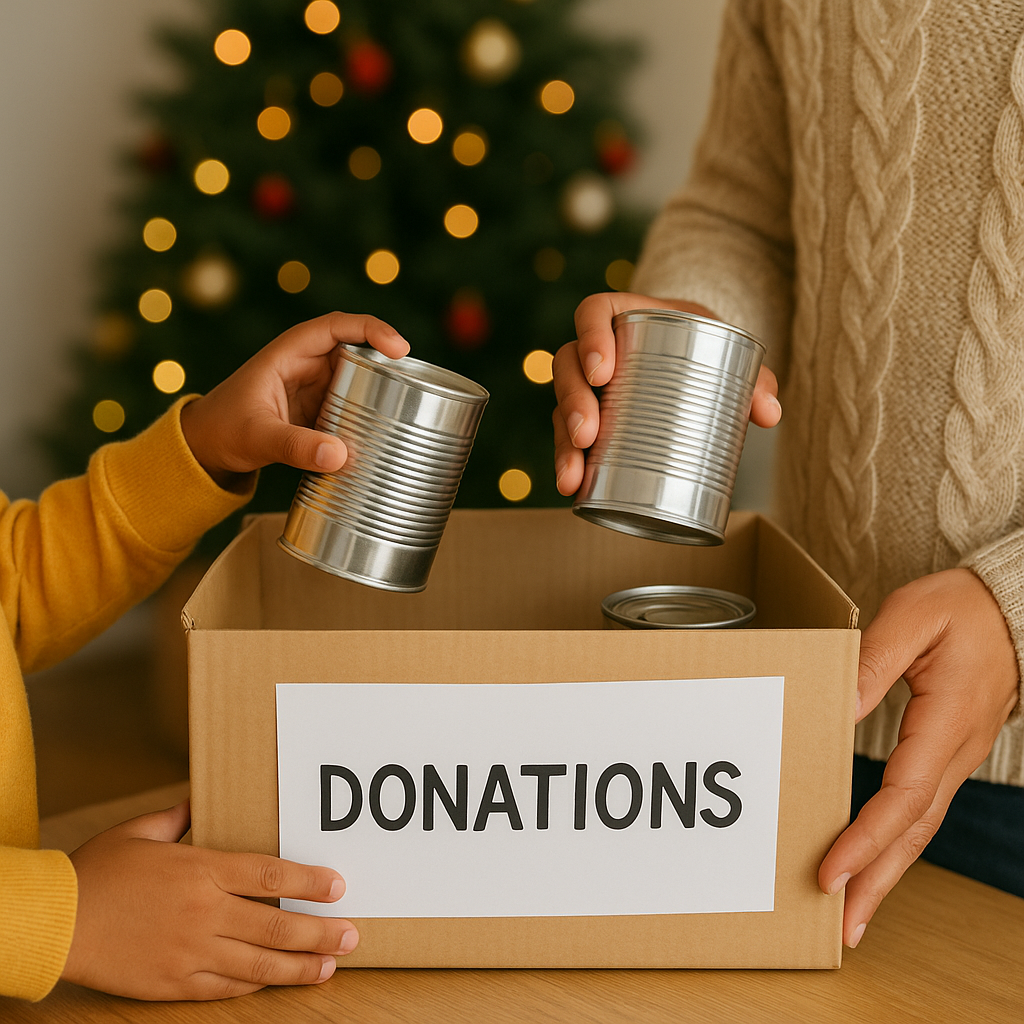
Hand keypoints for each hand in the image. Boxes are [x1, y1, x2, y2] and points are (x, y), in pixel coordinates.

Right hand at [63, 800, 357, 999]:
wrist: (55, 922)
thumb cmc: (98, 871)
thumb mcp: (140, 831)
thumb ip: (178, 816)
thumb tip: (198, 798)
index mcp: (202, 870)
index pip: (271, 875)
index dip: (310, 881)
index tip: (339, 886)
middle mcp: (204, 912)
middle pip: (276, 925)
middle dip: (320, 932)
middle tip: (353, 936)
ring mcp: (191, 951)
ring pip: (258, 964)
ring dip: (300, 966)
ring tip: (330, 966)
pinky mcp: (174, 982)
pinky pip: (225, 987)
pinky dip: (255, 985)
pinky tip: (277, 981)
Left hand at [180, 311, 408, 487]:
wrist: (206, 449)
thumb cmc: (223, 431)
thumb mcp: (258, 438)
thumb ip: (295, 447)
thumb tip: (339, 456)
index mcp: (289, 353)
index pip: (337, 327)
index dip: (371, 330)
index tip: (400, 348)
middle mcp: (307, 364)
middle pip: (357, 351)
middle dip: (388, 362)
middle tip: (417, 384)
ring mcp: (316, 388)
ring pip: (360, 378)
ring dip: (383, 390)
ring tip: (412, 407)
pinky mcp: (320, 411)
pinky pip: (353, 404)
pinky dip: (372, 414)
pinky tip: (389, 430)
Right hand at [551, 292, 780, 495]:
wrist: (698, 360)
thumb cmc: (708, 346)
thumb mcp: (729, 350)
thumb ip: (753, 378)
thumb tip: (770, 414)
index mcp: (624, 316)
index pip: (593, 313)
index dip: (590, 338)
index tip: (603, 372)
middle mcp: (596, 350)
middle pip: (567, 367)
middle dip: (574, 403)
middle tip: (589, 433)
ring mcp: (589, 386)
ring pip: (562, 407)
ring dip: (563, 443)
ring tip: (574, 475)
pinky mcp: (589, 419)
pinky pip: (568, 437)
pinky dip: (570, 462)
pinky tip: (572, 488)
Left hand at [818, 568, 1019, 946]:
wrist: (1008, 608)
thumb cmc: (960, 609)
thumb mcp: (912, 618)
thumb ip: (872, 660)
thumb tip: (836, 706)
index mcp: (947, 723)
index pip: (904, 796)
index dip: (867, 838)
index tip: (831, 871)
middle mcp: (954, 752)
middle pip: (914, 830)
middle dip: (877, 880)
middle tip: (841, 925)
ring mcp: (954, 757)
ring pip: (919, 827)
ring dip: (885, 870)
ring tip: (850, 912)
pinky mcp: (945, 755)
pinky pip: (919, 808)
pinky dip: (894, 842)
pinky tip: (871, 858)